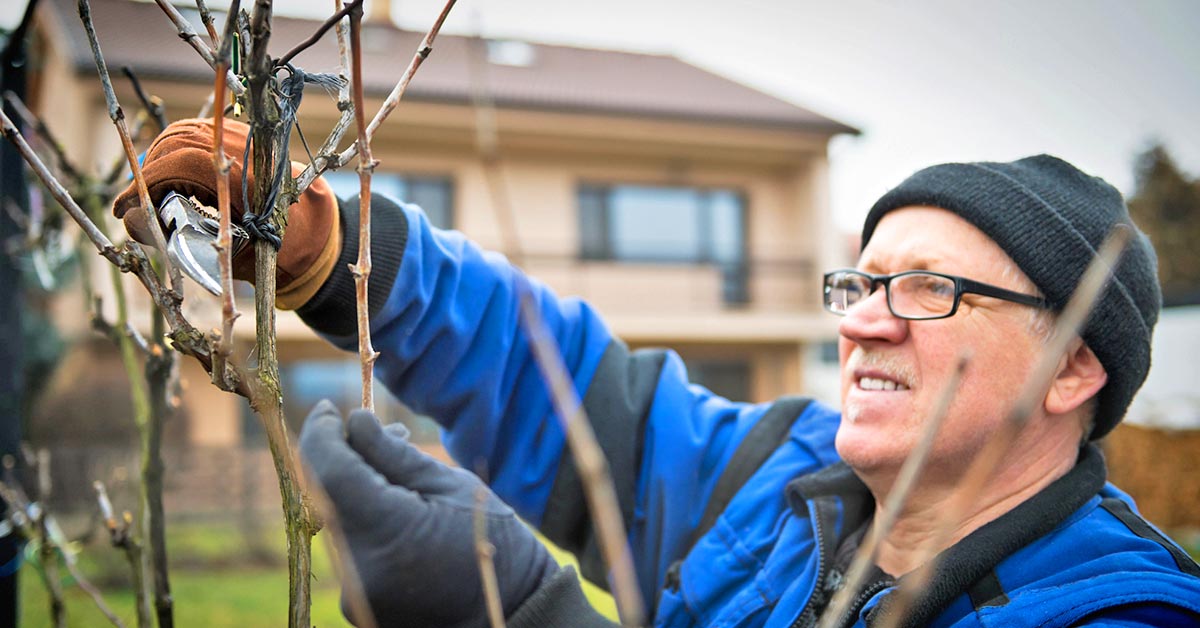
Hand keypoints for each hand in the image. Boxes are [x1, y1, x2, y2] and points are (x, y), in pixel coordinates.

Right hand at [111, 118, 339, 307]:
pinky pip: (199, 133)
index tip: (121, 211)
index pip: (172, 166)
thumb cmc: (277, 251)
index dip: (140, 187)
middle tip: (138, 207)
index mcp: (239, 175)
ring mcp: (242, 137)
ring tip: (156, 195)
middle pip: (173, 144)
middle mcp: (241, 148)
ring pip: (183, 134)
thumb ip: (173, 237)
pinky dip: (179, 152)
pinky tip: (175, 180)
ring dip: (162, 161)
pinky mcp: (243, 135)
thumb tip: (130, 222)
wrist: (316, 231)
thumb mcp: (223, 253)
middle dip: (149, 174)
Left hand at [299, 400, 558, 627]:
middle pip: (328, 496)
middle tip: (380, 431)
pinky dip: (364, 518)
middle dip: (344, 456)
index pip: (330, 471)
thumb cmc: (494, 544)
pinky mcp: (359, 604)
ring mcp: (356, 593)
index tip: (328, 408)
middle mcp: (360, 569)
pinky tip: (397, 506)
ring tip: (398, 468)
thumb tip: (353, 421)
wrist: (513, 611)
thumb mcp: (451, 485)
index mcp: (389, 532)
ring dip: (355, 487)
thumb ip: (394, 454)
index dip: (321, 433)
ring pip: (337, 520)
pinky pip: (350, 547)